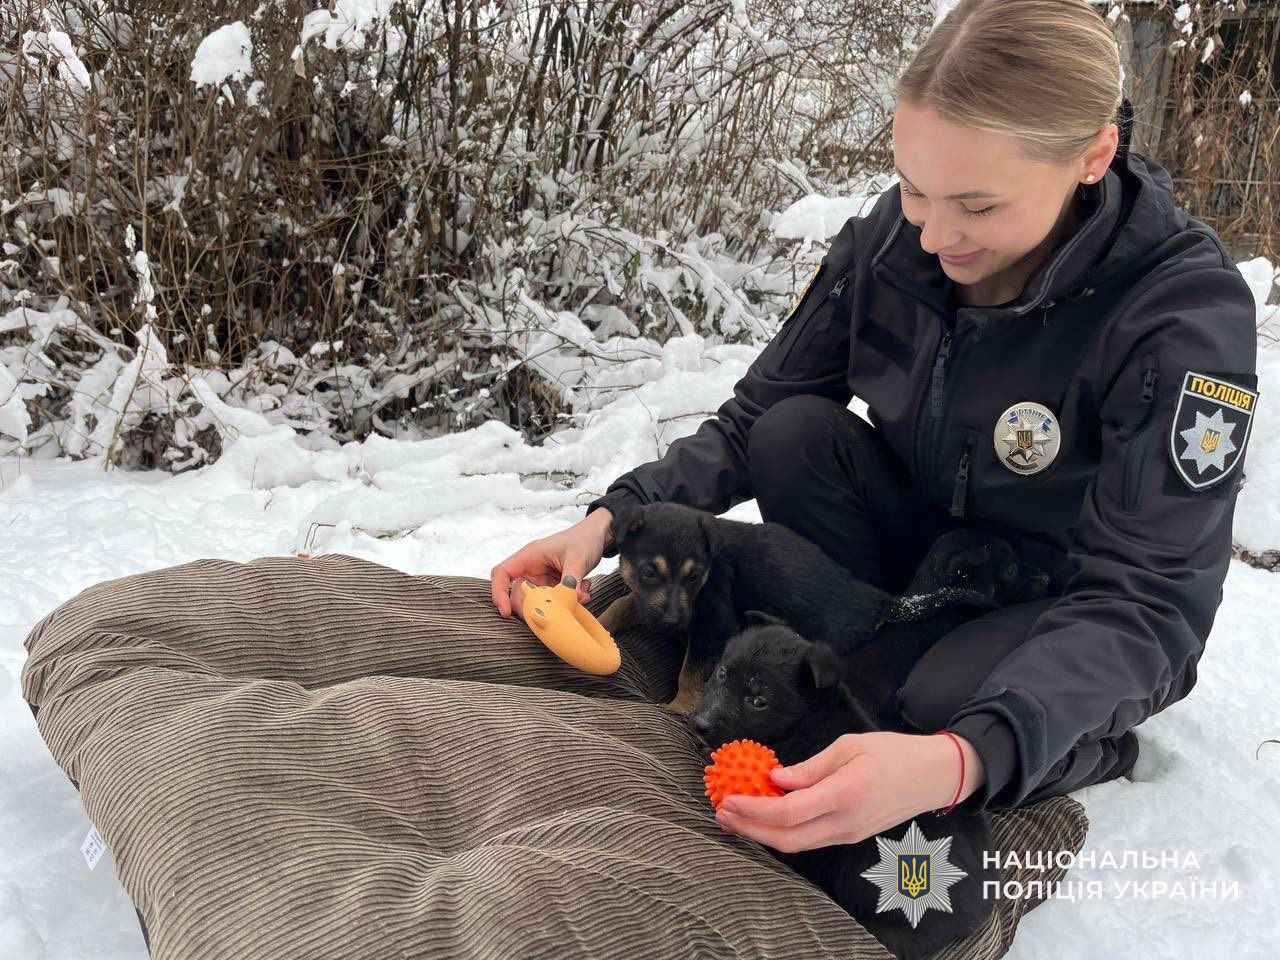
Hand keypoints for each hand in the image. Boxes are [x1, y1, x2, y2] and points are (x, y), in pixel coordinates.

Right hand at [490, 508, 614, 618]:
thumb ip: (572, 579)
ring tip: (581, 596)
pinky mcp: (553, 586)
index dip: (499, 593)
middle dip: (534, 608)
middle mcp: (531, 569)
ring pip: (538, 602)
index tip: (506, 612)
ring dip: (558, 606)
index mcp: (529, 556)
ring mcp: (542, 579)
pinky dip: (568, 602)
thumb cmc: (584, 539)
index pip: (502, 574)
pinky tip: (585, 592)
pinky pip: (553, 601)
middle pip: (518, 595)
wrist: (598, 536)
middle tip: (554, 614)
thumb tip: (570, 600)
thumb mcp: (578, 557)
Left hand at [714, 731, 984, 851]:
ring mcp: (849, 834)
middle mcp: (845, 822)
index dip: (755, 808)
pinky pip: (810, 840)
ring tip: (736, 817)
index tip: (729, 798)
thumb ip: (810, 768)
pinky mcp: (850, 835)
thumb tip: (775, 779)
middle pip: (787, 839)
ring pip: (797, 845)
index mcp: (845, 795)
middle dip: (750, 829)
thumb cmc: (894, 753)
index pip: (789, 811)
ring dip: (763, 833)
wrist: (934, 777)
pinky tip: (767, 817)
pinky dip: (783, 832)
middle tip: (722, 813)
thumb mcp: (850, 746)